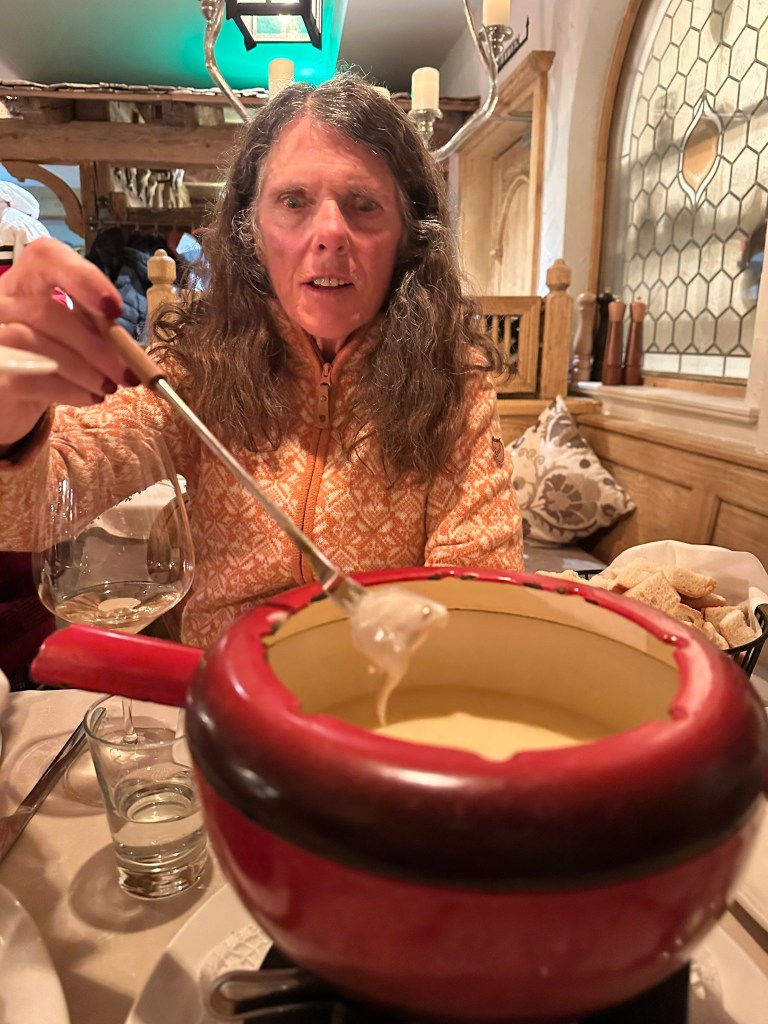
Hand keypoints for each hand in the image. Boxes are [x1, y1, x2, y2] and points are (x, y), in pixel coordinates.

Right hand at [0, 237, 134, 448]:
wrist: (15, 388)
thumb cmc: (53, 350)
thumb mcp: (75, 329)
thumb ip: (98, 328)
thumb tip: (130, 350)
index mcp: (29, 280)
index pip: (46, 257)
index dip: (83, 279)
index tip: (115, 309)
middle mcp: (4, 300)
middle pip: (45, 311)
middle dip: (95, 345)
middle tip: (127, 373)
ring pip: (33, 342)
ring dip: (83, 370)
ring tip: (110, 387)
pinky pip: (29, 377)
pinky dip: (68, 389)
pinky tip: (91, 396)